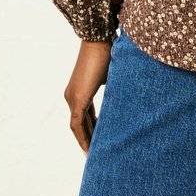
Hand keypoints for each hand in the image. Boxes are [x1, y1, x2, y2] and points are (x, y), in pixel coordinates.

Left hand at [63, 39, 112, 153]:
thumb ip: (113, 89)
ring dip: (85, 140)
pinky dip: (83, 136)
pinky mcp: (77, 99)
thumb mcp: (111, 76)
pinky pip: (77, 124)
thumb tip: (124, 96)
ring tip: (94, 155)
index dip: (90, 129)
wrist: (99, 40)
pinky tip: (90, 147)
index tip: (98, 141)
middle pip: (79, 124)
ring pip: (77, 126)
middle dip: (88, 138)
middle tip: (96, 153)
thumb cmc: (107, 52)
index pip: (84, 116)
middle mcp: (71, 96)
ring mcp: (72, 98)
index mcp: (79, 91)